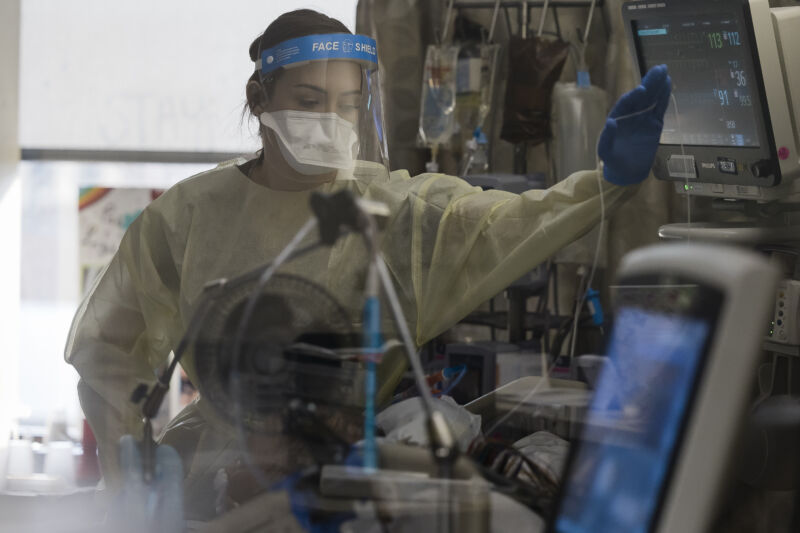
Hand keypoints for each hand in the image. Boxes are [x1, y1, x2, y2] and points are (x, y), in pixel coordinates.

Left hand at [598, 65, 671, 185]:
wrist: (627, 172)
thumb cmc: (613, 160)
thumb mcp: (606, 151)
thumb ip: (607, 137)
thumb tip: (611, 122)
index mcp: (618, 118)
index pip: (626, 104)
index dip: (633, 96)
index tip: (641, 89)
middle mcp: (631, 115)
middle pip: (641, 96)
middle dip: (649, 82)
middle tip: (659, 69)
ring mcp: (643, 118)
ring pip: (652, 98)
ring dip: (658, 85)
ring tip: (664, 71)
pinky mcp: (655, 124)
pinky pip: (660, 108)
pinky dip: (664, 96)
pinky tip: (668, 84)